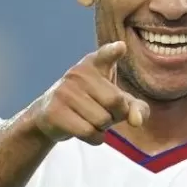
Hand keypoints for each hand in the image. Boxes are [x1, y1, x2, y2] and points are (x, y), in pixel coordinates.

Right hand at [27, 41, 149, 144]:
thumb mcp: (117, 102)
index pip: (105, 55)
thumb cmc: (92, 105)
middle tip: (104, 113)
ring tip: (91, 120)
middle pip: (115, 102)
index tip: (120, 47)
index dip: (112, 52)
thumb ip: (135, 108)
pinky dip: (95, 138)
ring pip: (102, 120)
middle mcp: (78, 74)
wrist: (50, 116)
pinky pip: (88, 132)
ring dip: (103, 129)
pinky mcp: (55, 111)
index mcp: (94, 64)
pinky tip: (87, 132)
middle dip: (116, 115)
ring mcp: (64, 92)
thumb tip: (136, 122)